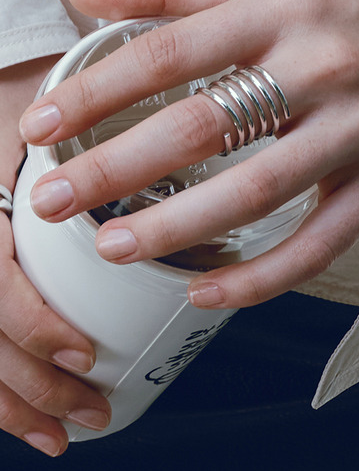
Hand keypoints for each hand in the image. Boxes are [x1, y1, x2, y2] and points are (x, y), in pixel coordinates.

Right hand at [0, 59, 110, 455]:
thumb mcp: (52, 111)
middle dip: (31, 387)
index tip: (84, 353)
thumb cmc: (21, 95)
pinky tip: (20, 420)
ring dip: (9, 405)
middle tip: (89, 412)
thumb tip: (171, 161)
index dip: (33, 325)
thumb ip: (86, 139)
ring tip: (58, 437)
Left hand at [19, 0, 358, 309]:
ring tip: (113, 246)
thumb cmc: (338, 18)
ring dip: (180, 228)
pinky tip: (204, 293)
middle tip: (55, 199)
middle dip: (119, 167)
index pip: (171, 51)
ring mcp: (355, 130)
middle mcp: (319, 68)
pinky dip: (261, 278)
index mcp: (279, 12)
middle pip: (207, 126)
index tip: (42, 126)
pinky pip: (319, 244)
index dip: (98, 92)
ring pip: (259, 191)